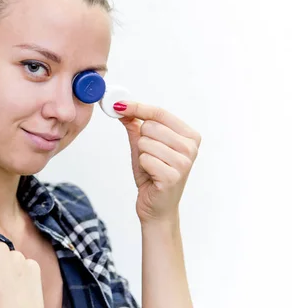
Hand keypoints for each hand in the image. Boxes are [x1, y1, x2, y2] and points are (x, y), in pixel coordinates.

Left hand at [115, 101, 201, 223]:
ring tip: (151, 167)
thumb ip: (135, 125)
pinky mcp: (173, 176)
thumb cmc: (153, 174)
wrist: (157, 206)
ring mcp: (184, 162)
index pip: (160, 113)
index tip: (120, 105)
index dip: (137, 107)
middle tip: (150, 156)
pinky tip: (152, 176)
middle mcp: (191, 147)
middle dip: (142, 140)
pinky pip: (144, 158)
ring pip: (145, 142)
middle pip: (150, 126)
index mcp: (189, 136)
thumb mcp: (143, 146)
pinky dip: (142, 166)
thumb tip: (121, 107)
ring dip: (142, 154)